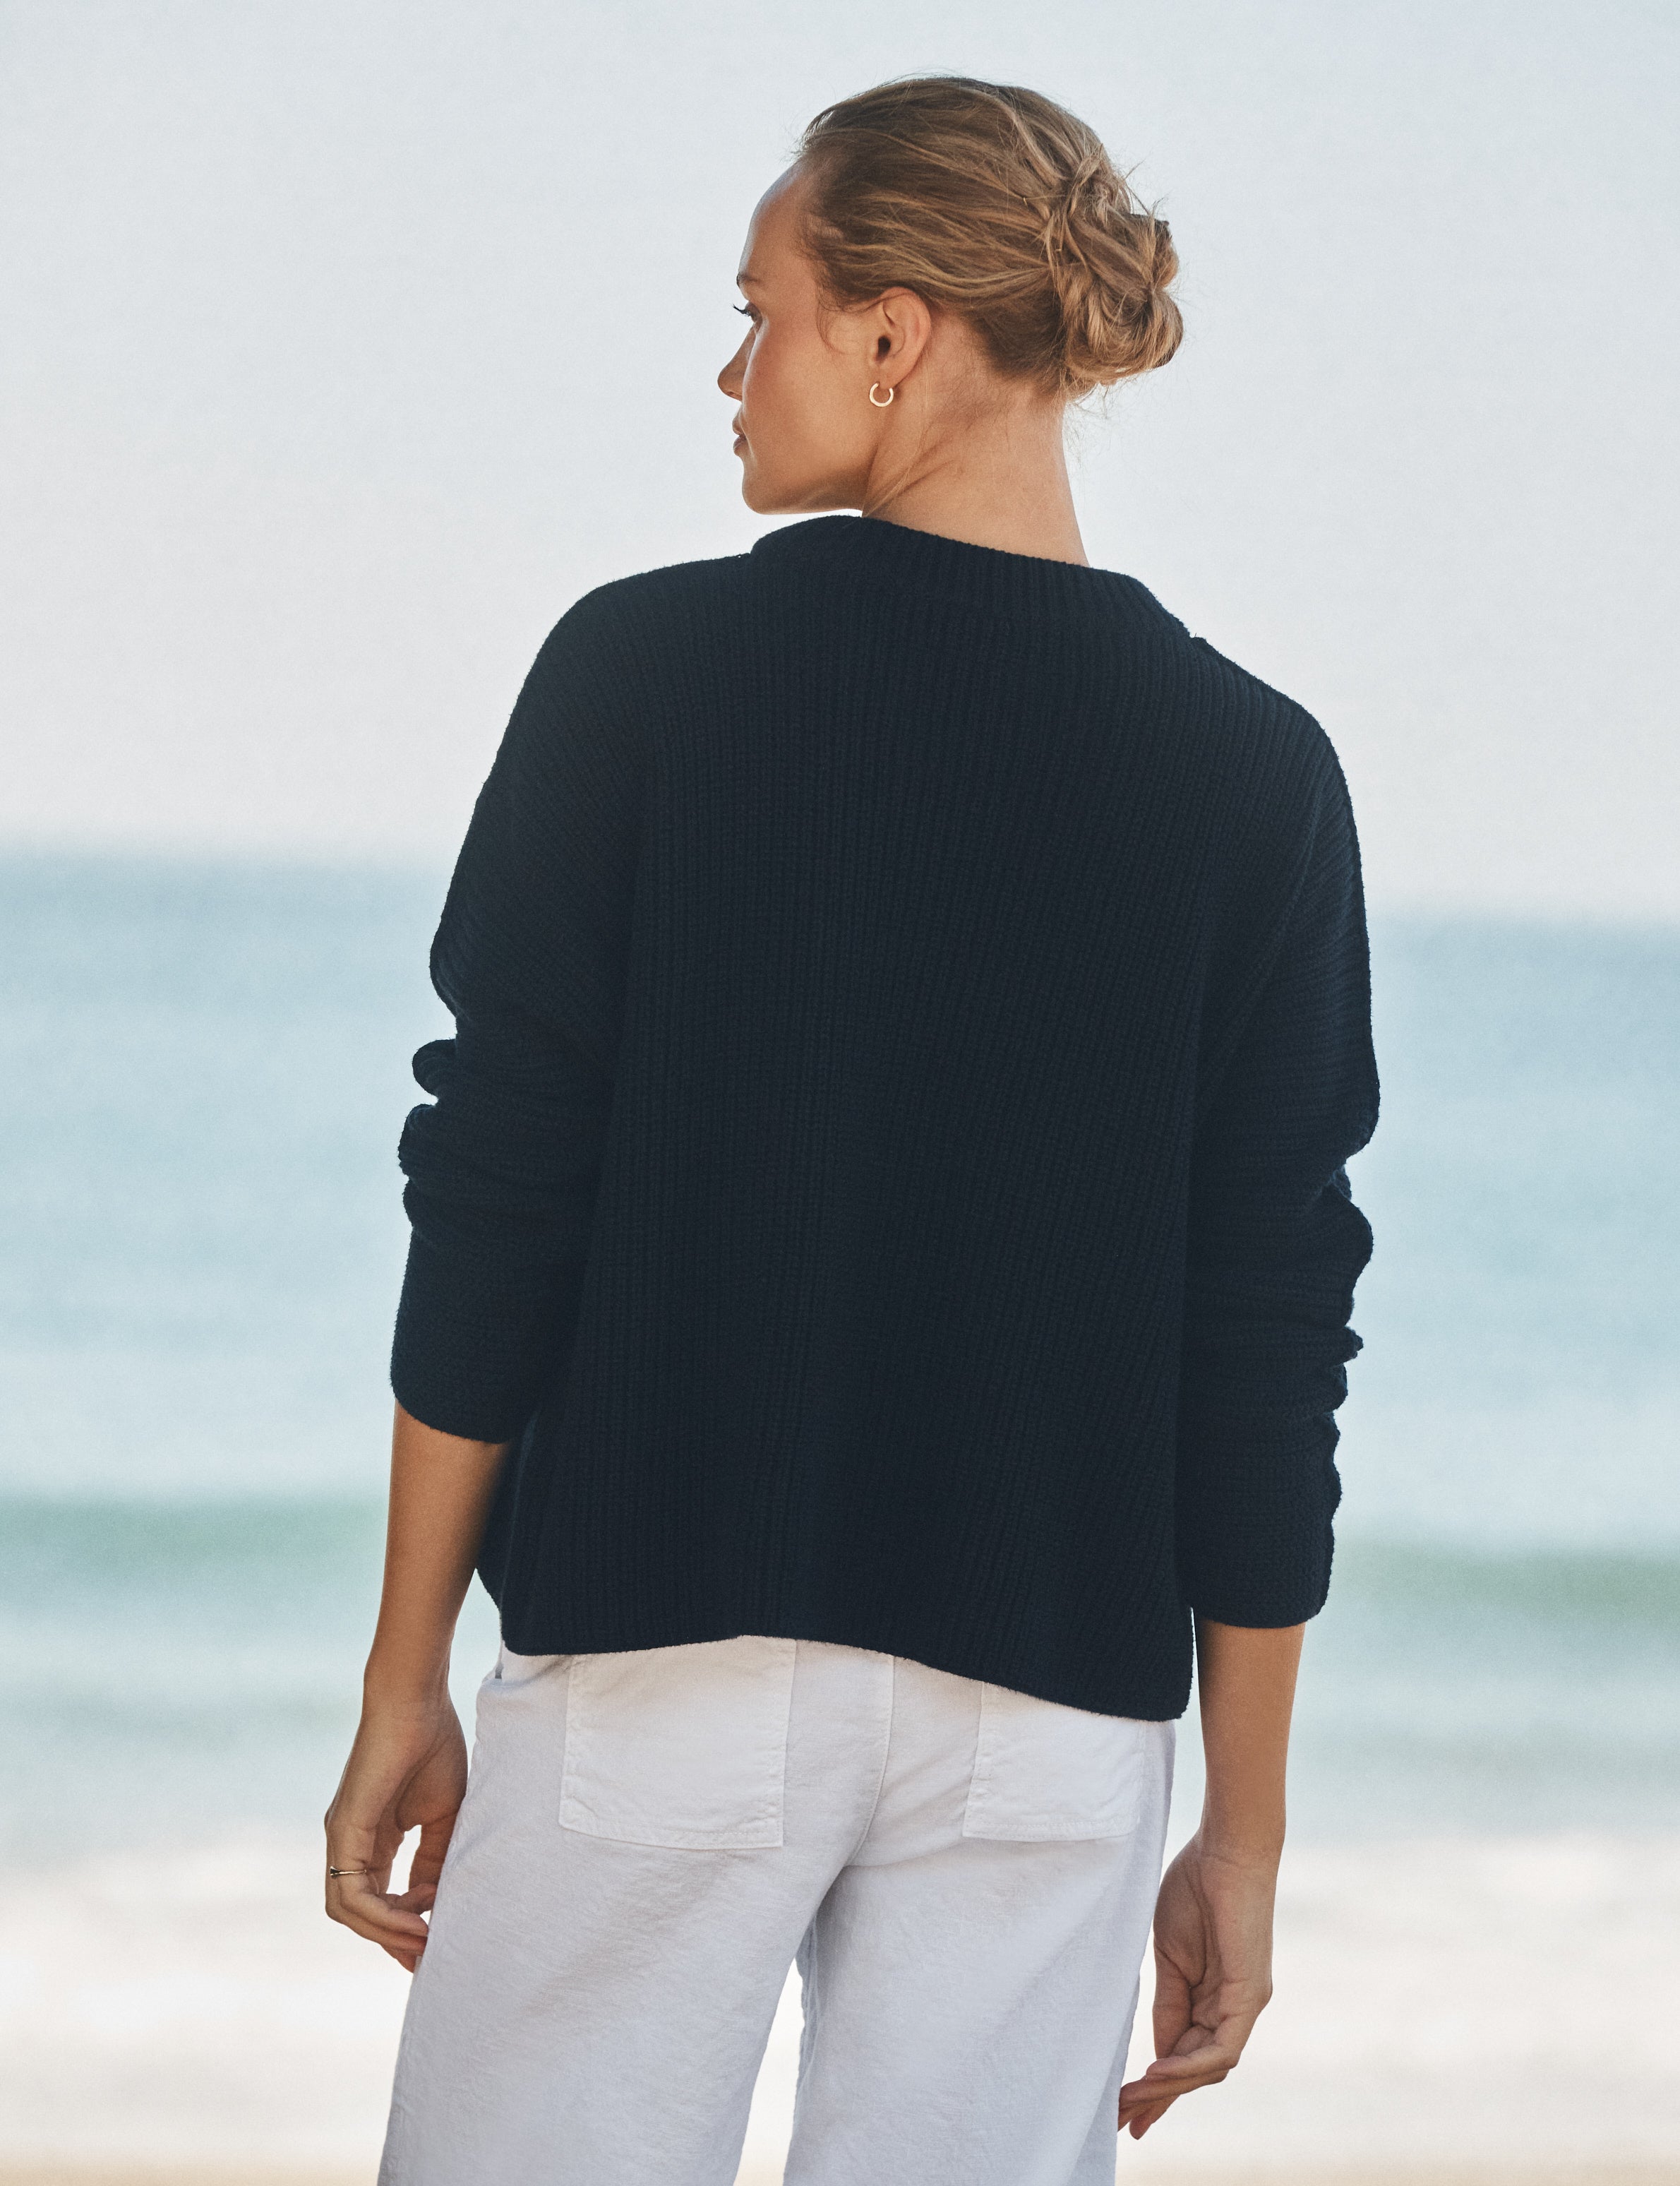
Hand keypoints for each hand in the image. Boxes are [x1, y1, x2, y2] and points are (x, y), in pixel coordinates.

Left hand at [324, 1685, 467, 1971]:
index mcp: (372, 1838)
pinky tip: (416, 1920)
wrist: (418, 1701)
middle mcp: (349, 1842)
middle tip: (427, 1958)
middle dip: (392, 1940)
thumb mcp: (443, 1814)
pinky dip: (381, 1914)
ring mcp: (341, 1837)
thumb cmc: (433, 1745)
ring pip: (347, 1910)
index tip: (434, 1944)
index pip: (376, 1898)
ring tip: (425, 1941)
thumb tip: (432, 1901)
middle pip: (358, 1913)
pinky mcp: (343, 1829)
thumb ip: (434, 1858)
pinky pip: (351, 1891)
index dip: (402, 1927)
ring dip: (386, 1933)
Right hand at [1117, 1831, 1278, 2139]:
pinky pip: (1221, 2047)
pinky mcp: (1251, 1994)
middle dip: (1158, 2098)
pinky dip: (1188, 2064)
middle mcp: (1235, 2008)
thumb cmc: (1196, 1886)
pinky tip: (1157, 2072)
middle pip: (1196, 2069)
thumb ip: (1167, 2000)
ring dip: (1168, 2087)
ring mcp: (1246, 2004)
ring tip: (1130, 2100)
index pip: (1183, 2052)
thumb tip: (1156, 2048)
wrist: (1226, 1847)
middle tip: (1123, 2121)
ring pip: (1208, 2067)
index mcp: (1215, 1996)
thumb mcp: (1169, 1953)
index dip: (1156, 2083)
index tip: (1123, 2106)